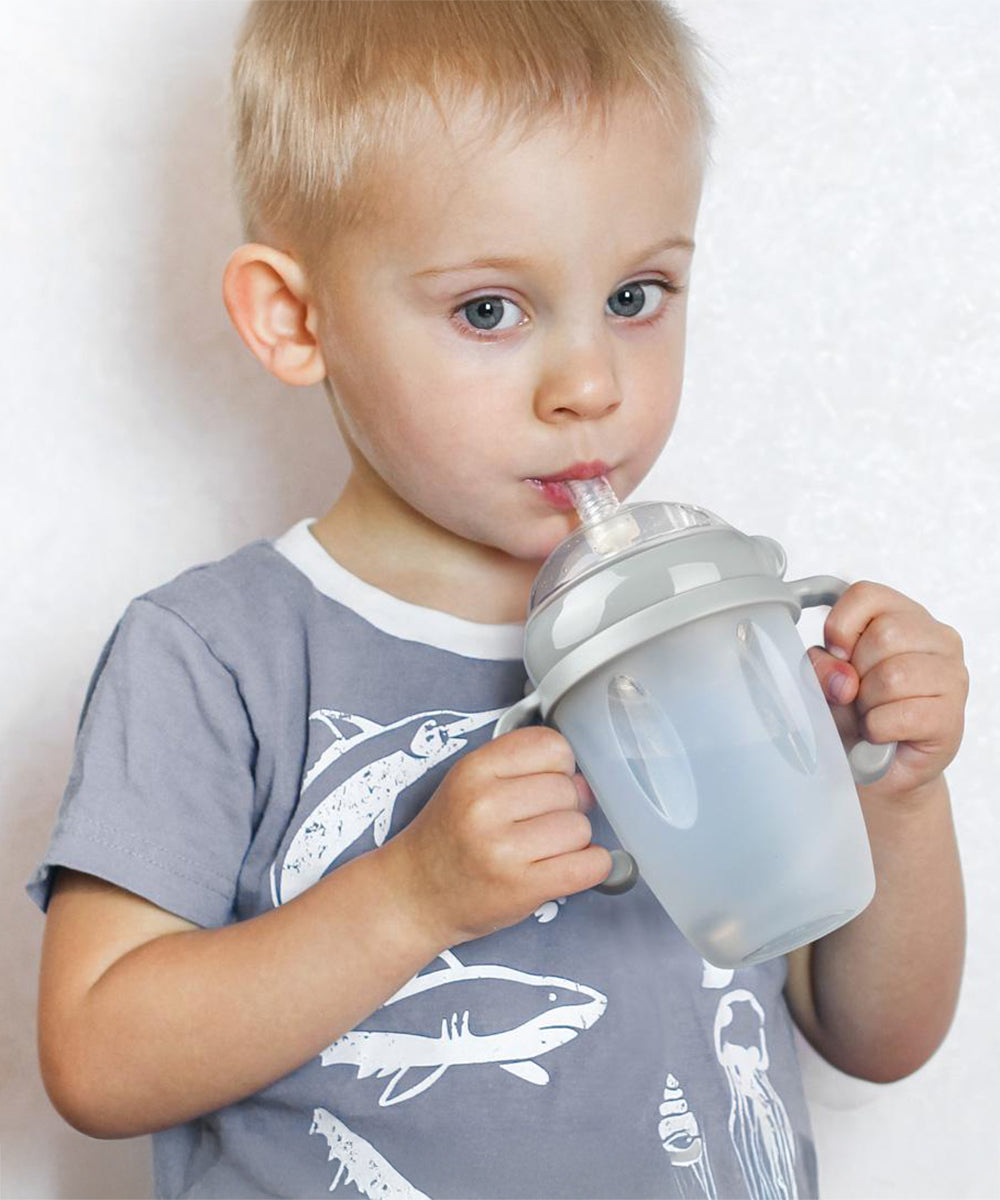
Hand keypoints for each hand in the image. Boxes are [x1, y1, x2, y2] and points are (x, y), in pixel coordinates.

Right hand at [392, 726, 610, 947]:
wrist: (414, 895)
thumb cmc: (448, 838)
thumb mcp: (469, 783)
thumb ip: (522, 770)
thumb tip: (587, 782)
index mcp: (474, 770)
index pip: (551, 746)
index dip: (558, 767)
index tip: (546, 783)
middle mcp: (485, 805)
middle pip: (569, 790)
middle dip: (564, 808)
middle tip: (538, 825)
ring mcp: (502, 849)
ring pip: (580, 828)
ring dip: (573, 842)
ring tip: (541, 849)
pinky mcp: (521, 887)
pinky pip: (590, 866)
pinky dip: (592, 866)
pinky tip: (571, 867)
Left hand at [806, 581, 968, 803]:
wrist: (877, 768)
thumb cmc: (855, 713)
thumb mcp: (826, 681)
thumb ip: (821, 667)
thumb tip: (842, 679)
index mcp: (905, 615)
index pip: (866, 594)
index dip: (840, 626)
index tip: (838, 654)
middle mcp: (937, 638)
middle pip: (883, 635)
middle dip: (856, 673)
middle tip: (859, 695)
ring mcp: (952, 676)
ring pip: (893, 676)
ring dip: (867, 705)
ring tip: (872, 714)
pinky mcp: (952, 716)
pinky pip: (901, 715)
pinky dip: (878, 730)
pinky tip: (882, 733)